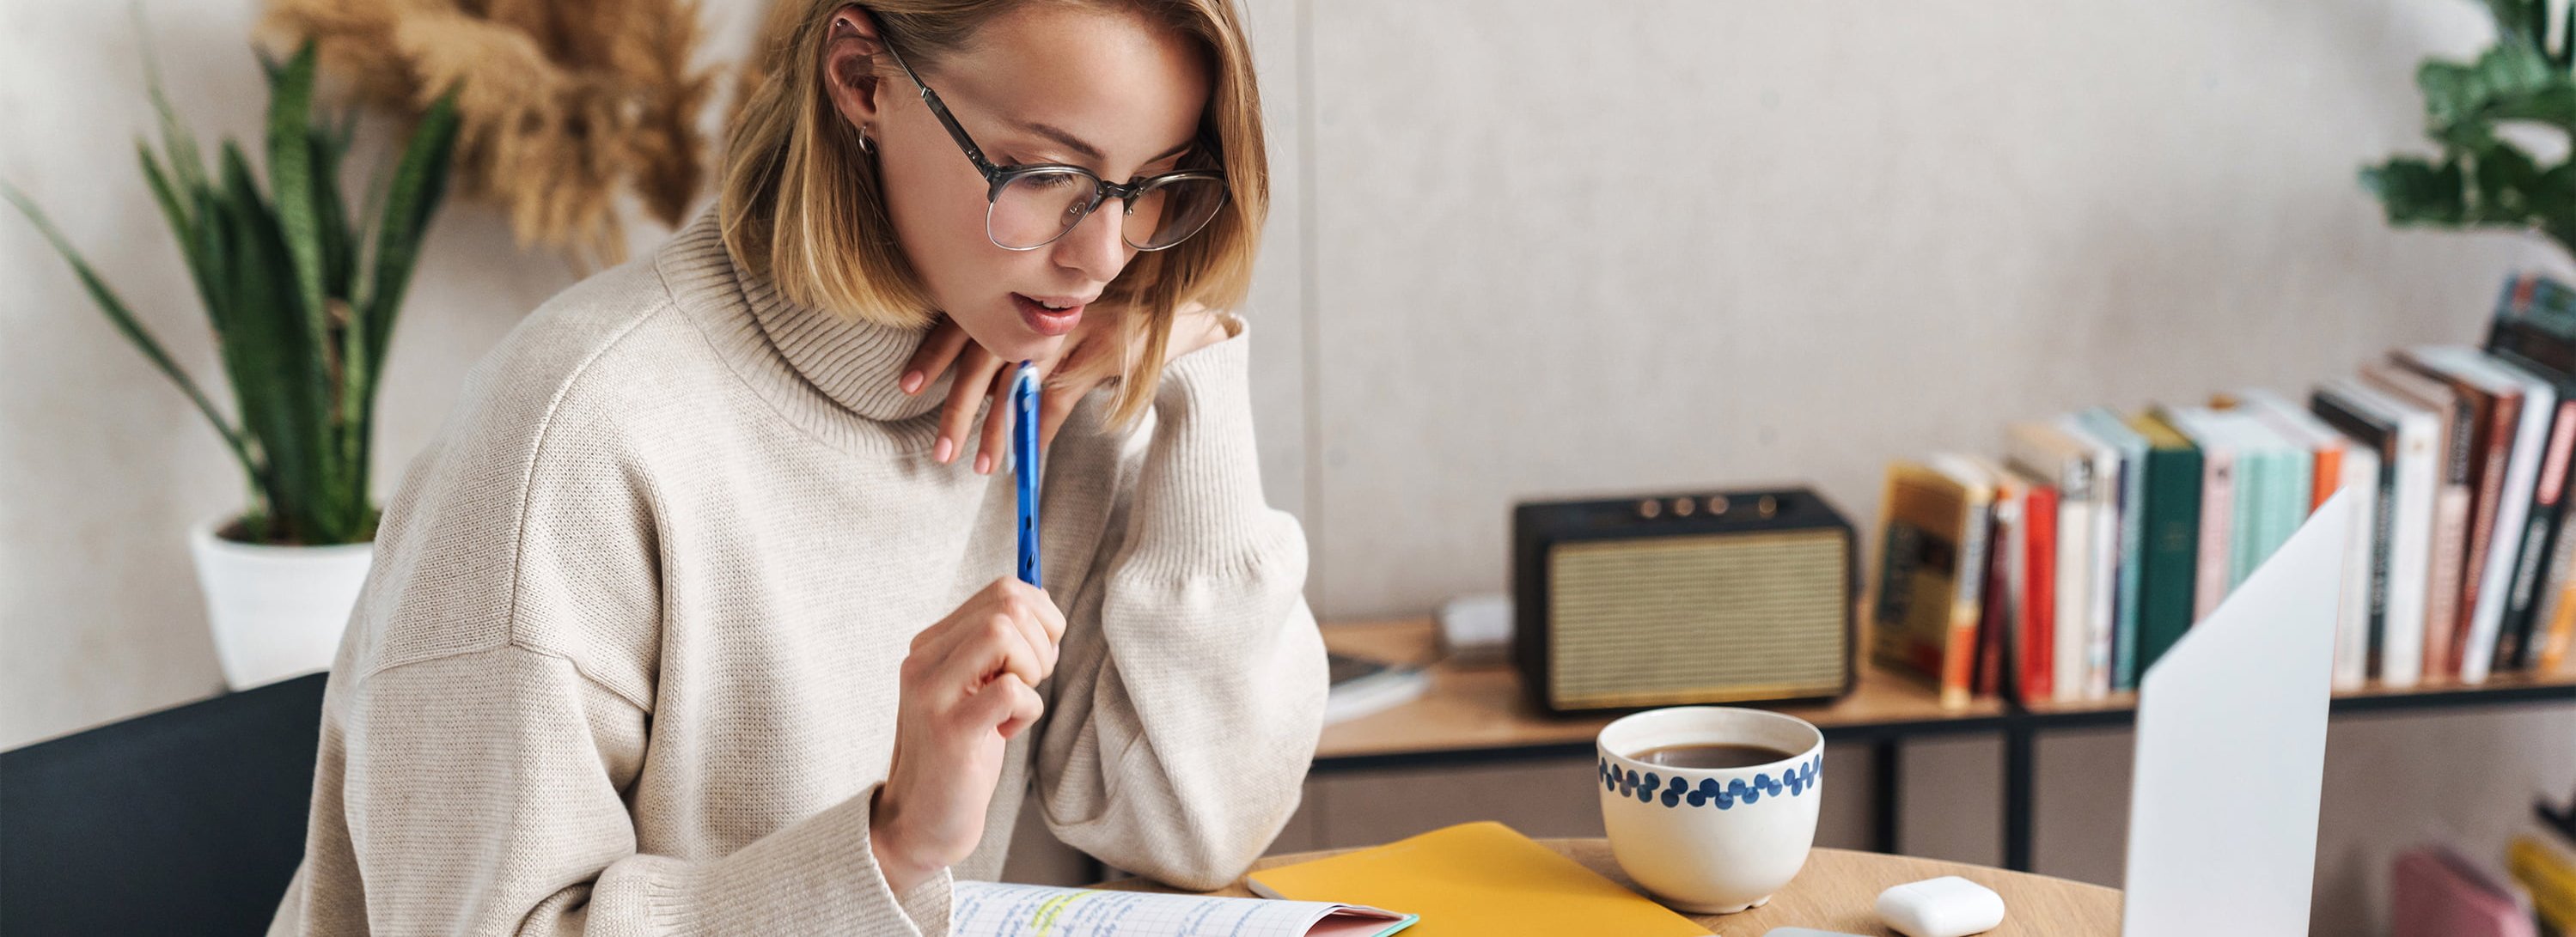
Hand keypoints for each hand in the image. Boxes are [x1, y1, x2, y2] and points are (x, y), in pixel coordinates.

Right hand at [869, 578, 1066, 892]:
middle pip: (1006, 604)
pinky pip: (1012, 690)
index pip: (1001, 590)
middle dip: (1042, 640)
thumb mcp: (978, 689)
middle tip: (1031, 681)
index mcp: (931, 645)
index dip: (1042, 616)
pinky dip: (1026, 710)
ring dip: (1032, 668)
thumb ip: (1000, 649)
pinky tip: (1004, 733)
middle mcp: (923, 661)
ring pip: (1004, 633)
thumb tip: (1044, 603)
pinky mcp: (950, 729)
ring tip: (1015, 704)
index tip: (1038, 656)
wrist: (923, 820)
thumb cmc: (961, 753)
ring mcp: (932, 693)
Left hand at [900, 307, 1234, 471]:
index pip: (966, 321)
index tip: (907, 386)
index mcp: (1021, 293)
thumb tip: (990, 383)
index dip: (934, 353)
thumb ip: (1028, 340)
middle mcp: (1038, 308)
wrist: (1177, 304)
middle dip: (956, 409)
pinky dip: (1039, 433)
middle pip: (982, 358)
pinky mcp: (1097, 355)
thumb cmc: (1114, 311)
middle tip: (937, 451)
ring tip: (974, 466)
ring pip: (1017, 385)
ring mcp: (1067, 331)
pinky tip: (1025, 461)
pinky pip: (1057, 400)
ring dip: (994, 431)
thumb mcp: (1063, 317)